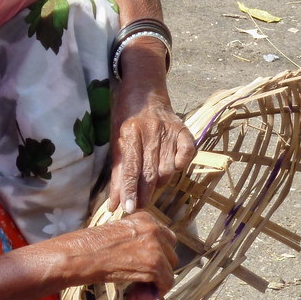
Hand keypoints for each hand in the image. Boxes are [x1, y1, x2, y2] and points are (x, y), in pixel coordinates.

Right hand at [50, 210, 178, 298]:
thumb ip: (138, 241)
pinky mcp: (154, 264)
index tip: (142, 268)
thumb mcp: (119, 234)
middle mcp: (153, 228)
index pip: (165, 239)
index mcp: (145, 218)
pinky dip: (153, 293)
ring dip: (153, 284)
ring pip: (169, 270)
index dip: (157, 257)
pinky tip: (133, 295)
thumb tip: (151, 260)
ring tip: (134, 291)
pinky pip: (166, 283)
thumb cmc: (91, 247)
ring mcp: (155, 246)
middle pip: (171, 255)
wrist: (80, 255)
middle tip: (138, 282)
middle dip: (158, 271)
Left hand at [108, 90, 194, 213]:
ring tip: (151, 185)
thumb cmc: (126, 117)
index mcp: (130, 132)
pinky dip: (180, 165)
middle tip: (139, 207)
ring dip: (159, 183)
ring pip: (168, 169)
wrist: (146, 90)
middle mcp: (151, 131)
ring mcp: (169, 130)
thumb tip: (114, 203)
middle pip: (150, 172)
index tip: (128, 209)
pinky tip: (172, 168)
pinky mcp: (184, 130)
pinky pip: (186, 155)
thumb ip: (117, 171)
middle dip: (144, 194)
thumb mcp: (116, 139)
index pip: (131, 168)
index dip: (130, 190)